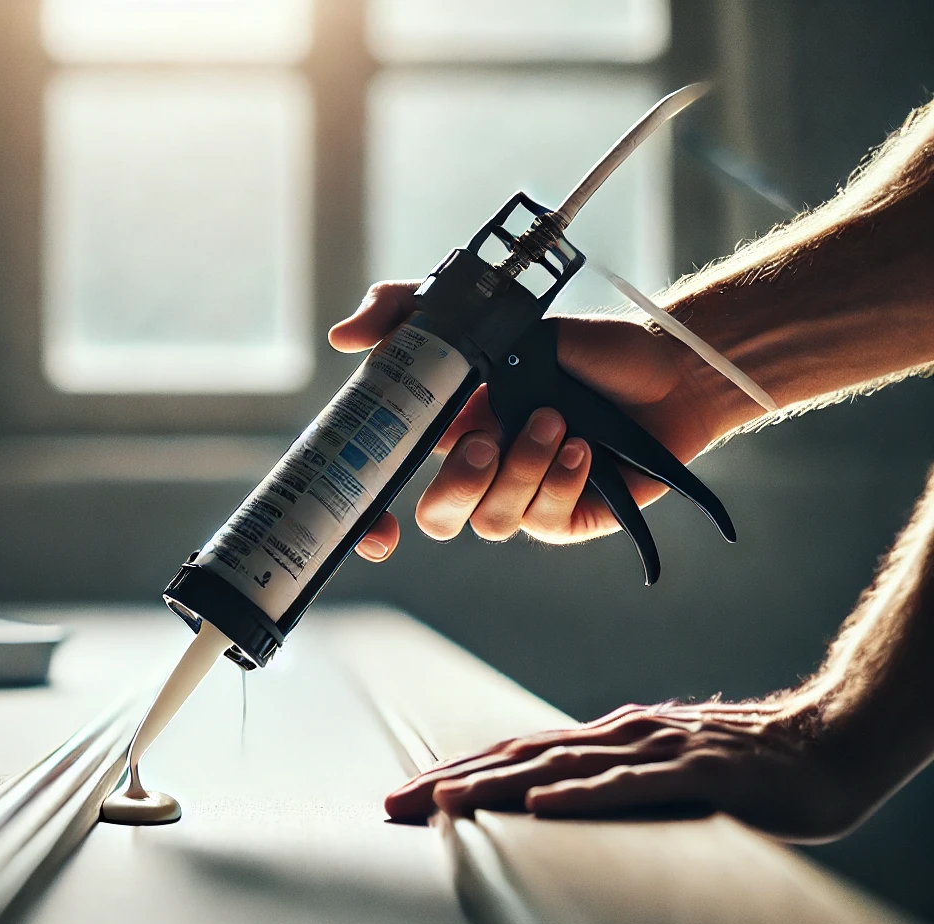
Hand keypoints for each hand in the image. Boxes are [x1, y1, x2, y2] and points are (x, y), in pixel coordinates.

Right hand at [329, 281, 722, 562]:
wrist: (664, 367)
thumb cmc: (584, 346)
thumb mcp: (499, 314)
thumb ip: (416, 312)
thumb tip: (343, 336)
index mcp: (453, 428)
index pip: (395, 481)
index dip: (373, 517)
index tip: (375, 526)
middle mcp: (483, 468)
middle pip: (438, 516)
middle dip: (456, 483)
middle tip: (487, 438)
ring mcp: (523, 496)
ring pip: (491, 519)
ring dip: (521, 468)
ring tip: (556, 421)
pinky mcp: (564, 516)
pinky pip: (541, 520)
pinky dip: (557, 481)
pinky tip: (581, 449)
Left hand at [383, 694, 873, 842]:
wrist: (822, 743)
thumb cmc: (738, 764)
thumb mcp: (659, 770)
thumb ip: (611, 779)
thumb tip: (555, 798)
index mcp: (607, 736)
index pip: (516, 752)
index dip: (458, 772)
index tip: (407, 795)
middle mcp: (620, 734)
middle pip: (520, 754)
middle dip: (453, 779)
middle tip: (394, 803)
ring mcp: (657, 748)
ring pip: (562, 765)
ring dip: (498, 784)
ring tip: (444, 801)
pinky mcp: (699, 772)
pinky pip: (632, 785)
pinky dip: (584, 794)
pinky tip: (543, 805)